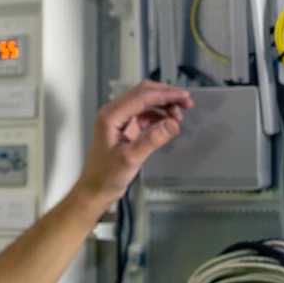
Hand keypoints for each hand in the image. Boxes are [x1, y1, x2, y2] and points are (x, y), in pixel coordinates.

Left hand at [75, 81, 192, 208]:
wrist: (96, 189)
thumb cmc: (107, 176)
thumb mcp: (130, 158)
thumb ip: (152, 139)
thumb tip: (173, 123)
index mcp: (111, 115)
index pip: (142, 96)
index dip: (165, 94)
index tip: (185, 97)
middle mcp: (114, 112)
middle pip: (143, 93)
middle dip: (166, 95)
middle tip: (187, 103)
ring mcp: (119, 119)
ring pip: (145, 102)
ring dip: (163, 105)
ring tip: (179, 118)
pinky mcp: (125, 127)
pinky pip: (144, 114)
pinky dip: (158, 115)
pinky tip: (169, 123)